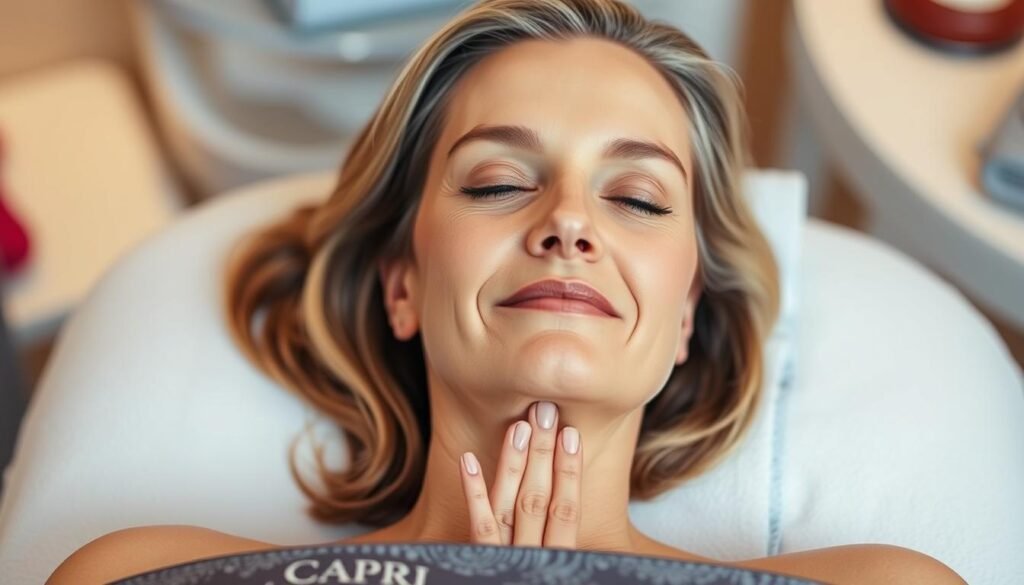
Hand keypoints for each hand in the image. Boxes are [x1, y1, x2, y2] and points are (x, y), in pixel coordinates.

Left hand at [458, 401, 581, 547]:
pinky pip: (476, 527)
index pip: (566, 511)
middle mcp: (531, 558)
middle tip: (545, 411)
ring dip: (513, 463)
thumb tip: (592, 512)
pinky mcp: (478, 561)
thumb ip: (566, 542)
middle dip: (543, 453)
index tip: (570, 433)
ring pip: (508, 508)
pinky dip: (473, 492)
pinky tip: (468, 460)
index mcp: (558, 558)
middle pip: (538, 500)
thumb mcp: (565, 577)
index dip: (570, 472)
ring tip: (518, 426)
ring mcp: (503, 560)